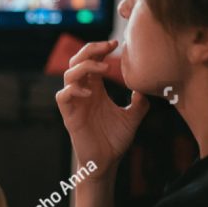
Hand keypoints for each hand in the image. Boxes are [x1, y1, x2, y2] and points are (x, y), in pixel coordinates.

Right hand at [55, 40, 148, 176]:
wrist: (106, 163)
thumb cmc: (115, 141)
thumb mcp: (132, 118)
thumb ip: (139, 103)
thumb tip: (145, 90)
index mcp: (95, 89)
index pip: (92, 60)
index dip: (100, 49)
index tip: (116, 43)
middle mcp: (83, 93)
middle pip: (77, 61)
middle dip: (90, 49)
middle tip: (108, 46)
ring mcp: (75, 103)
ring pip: (68, 74)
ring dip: (84, 66)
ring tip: (103, 67)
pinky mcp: (69, 116)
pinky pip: (63, 96)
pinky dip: (73, 89)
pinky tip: (89, 92)